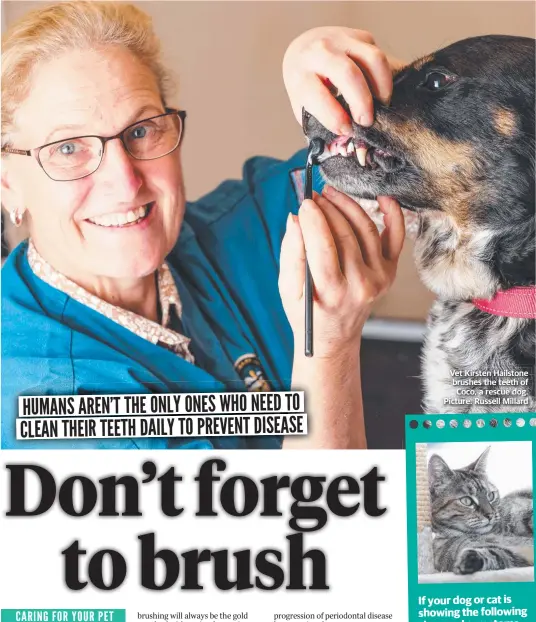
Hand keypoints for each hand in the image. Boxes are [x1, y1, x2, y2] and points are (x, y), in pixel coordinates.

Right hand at [279, 186, 404, 360]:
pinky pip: (395, 238)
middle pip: (345, 235)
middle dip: (327, 209)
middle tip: (312, 196)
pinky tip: (382, 198)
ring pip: (366, 230)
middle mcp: (361, 285)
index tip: (303, 202)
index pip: (323, 246)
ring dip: (348, 206)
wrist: (334, 337)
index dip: (313, 220)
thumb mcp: (288, 290)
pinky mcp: (389, 272)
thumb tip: (296, 219)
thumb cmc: (308, 315)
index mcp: (332, 292)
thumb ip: (291, 254)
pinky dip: (393, 215)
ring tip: (330, 195)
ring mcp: (379, 278)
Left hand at [283, 26, 405, 133]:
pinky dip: (384, 78)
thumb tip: (345, 145)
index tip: (347, 131)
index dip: (335, 118)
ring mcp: (342, 39)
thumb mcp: (306, 107)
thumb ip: (322, 124)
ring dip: (382, 88)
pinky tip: (378, 92)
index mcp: (300, 75)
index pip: (318, 96)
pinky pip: (379, 56)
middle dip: (362, 102)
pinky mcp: (360, 36)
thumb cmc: (307, 88)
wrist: (304, 52)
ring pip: (373, 59)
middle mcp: (319, 52)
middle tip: (366, 122)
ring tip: (381, 106)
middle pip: (348, 74)